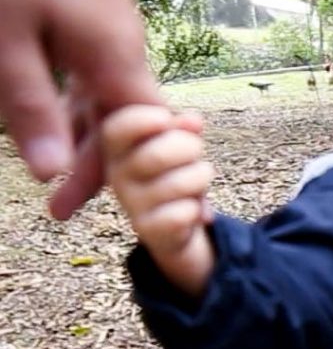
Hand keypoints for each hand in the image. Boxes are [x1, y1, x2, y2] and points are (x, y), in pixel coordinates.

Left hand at [0, 0, 162, 215]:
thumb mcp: (7, 39)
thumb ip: (31, 107)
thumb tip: (49, 173)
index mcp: (116, 60)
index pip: (141, 139)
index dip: (140, 182)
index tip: (139, 220)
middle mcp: (126, 51)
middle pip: (124, 128)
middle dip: (95, 172)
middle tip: (57, 209)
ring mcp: (112, 33)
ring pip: (106, 103)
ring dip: (81, 140)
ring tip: (50, 173)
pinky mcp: (96, 19)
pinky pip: (95, 76)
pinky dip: (78, 107)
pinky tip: (56, 119)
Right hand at [103, 105, 214, 295]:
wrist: (174, 223)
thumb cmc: (174, 172)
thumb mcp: (178, 145)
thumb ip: (183, 129)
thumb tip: (194, 120)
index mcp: (118, 149)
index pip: (115, 130)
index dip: (141, 121)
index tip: (166, 118)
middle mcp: (117, 176)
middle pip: (154, 156)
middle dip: (188, 148)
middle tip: (197, 150)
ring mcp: (131, 204)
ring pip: (177, 184)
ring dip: (201, 177)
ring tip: (200, 178)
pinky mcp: (147, 230)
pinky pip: (182, 214)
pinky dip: (198, 209)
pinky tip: (194, 209)